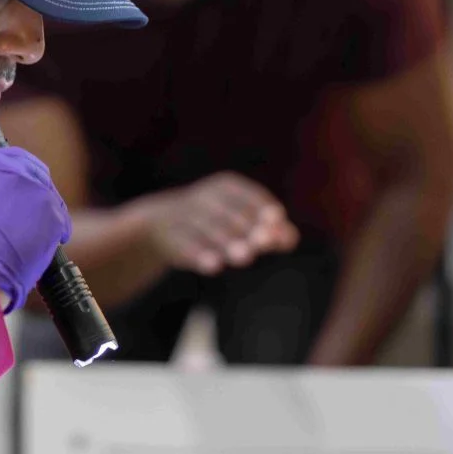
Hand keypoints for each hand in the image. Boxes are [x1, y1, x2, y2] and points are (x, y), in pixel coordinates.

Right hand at [0, 147, 71, 312]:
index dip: (20, 175)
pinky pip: (60, 220)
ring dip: (42, 213)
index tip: (20, 187)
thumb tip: (2, 193)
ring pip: (49, 197)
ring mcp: (35, 188)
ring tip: (28, 234)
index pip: (13, 157)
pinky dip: (54, 233)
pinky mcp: (53, 210)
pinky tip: (40, 244)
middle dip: (34, 192)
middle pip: (35, 172)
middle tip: (27, 213)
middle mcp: (12, 167)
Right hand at [138, 172, 299, 275]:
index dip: (263, 208)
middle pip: (232, 215)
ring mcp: (186, 217)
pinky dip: (201, 256)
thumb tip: (290, 238)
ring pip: (211, 231)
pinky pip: (188, 246)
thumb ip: (268, 228)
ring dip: (228, 243)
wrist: (161, 224)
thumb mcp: (241, 218)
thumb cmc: (217, 222)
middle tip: (264, 242)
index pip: (249, 196)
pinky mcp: (172, 239)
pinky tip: (214, 266)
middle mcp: (206, 197)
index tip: (278, 219)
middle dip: (249, 229)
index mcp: (226, 187)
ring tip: (245, 256)